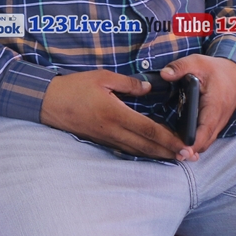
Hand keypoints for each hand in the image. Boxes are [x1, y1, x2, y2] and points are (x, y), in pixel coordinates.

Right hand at [40, 70, 187, 160]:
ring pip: (137, 151)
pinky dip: (141, 153)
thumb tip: (148, 88)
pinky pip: (125, 149)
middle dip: (169, 152)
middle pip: (146, 146)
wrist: (47, 102)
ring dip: (157, 155)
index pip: (148, 130)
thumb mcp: (101, 77)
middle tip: (188, 157)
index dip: (169, 139)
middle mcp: (112, 130)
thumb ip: (127, 83)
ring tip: (174, 157)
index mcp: (115, 114)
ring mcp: (106, 138)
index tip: (185, 145)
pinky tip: (149, 153)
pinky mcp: (100, 140)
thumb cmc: (73, 87)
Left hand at [160, 54, 235, 158]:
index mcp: (214, 106)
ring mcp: (218, 123)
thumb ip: (180, 67)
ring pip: (205, 142)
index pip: (205, 131)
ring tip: (171, 150)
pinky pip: (206, 137)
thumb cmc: (216, 69)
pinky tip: (178, 142)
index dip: (193, 143)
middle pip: (204, 142)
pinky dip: (195, 142)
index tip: (180, 150)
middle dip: (188, 150)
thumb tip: (164, 75)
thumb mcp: (197, 62)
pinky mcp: (215, 123)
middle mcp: (218, 119)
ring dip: (191, 148)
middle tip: (169, 152)